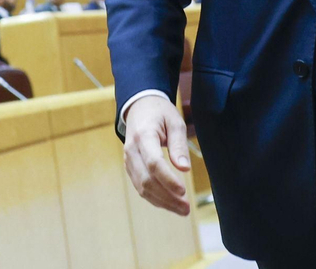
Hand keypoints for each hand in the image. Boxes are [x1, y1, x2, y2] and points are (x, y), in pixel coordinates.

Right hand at [123, 96, 191, 215]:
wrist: (139, 107)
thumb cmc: (160, 113)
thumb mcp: (174, 121)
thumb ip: (179, 144)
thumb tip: (184, 168)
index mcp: (143, 135)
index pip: (153, 163)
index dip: (168, 180)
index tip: (184, 191)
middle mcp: (132, 150)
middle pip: (147, 180)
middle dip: (167, 196)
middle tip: (187, 208)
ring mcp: (128, 160)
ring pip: (142, 188)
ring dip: (163, 201)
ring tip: (182, 209)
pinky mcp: (130, 168)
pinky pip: (141, 187)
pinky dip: (155, 198)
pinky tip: (170, 203)